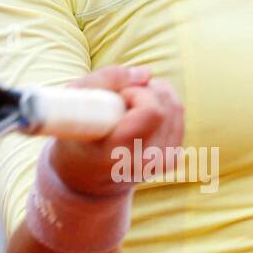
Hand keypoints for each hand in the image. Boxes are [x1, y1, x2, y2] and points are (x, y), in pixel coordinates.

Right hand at [50, 66, 184, 197]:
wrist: (86, 179)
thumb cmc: (75, 136)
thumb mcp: (74, 103)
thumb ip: (105, 80)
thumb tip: (147, 73)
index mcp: (117, 154)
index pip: (152, 112)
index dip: (137, 93)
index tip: (118, 96)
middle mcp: (143, 163)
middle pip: (166, 106)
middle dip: (146, 89)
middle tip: (122, 97)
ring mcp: (161, 164)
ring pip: (176, 108)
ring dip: (155, 94)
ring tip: (130, 103)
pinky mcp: (172, 159)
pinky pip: (179, 116)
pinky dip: (163, 105)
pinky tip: (141, 112)